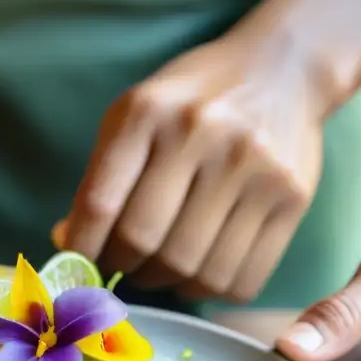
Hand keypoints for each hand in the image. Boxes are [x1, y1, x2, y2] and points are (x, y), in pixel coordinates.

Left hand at [55, 33, 325, 302]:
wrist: (283, 70)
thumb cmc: (194, 101)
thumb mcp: (137, 116)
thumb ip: (102, 177)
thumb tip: (69, 244)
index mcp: (149, 113)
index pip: (101, 204)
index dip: (84, 250)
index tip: (80, 267)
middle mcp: (202, 135)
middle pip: (147, 243)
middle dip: (127, 269)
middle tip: (128, 267)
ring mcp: (253, 169)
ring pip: (194, 269)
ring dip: (169, 284)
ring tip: (165, 270)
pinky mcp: (292, 200)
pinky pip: (242, 279)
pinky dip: (212, 291)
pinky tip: (202, 274)